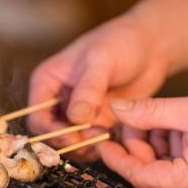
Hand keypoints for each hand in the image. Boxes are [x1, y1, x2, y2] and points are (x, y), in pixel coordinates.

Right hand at [27, 10, 169, 157]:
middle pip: (52, 134)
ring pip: (72, 143)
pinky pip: (93, 143)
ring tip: (107, 134)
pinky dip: (101, 146)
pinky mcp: (97, 124)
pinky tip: (116, 137)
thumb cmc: (121, 42)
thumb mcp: (102, 61)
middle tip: (92, 140)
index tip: (72, 138)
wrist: (150, 46)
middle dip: (70, 141)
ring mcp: (78, 114)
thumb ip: (88, 89)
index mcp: (48, 82)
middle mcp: (58, 101)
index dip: (50, 131)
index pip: (37, 116)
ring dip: (87, 145)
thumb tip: (76, 118)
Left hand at [98, 87, 187, 187]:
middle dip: (138, 146)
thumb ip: (149, 112)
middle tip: (129, 120)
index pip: (140, 177)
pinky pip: (181, 173)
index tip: (102, 143)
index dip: (117, 158)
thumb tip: (117, 109)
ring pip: (165, 172)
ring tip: (157, 118)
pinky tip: (173, 129)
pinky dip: (172, 152)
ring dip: (155, 146)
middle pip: (151, 175)